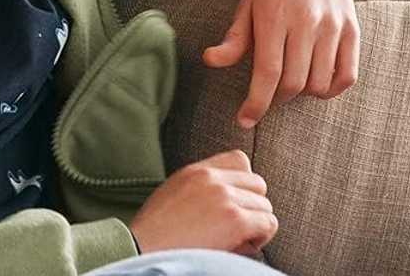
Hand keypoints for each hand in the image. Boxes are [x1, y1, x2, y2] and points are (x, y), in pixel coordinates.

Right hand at [129, 150, 277, 254]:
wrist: (141, 250)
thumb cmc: (153, 235)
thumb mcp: (173, 196)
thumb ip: (200, 189)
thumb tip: (231, 200)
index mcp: (196, 171)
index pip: (240, 159)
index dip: (244, 184)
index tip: (235, 204)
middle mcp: (212, 178)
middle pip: (258, 184)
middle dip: (252, 206)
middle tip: (238, 228)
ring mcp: (225, 197)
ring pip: (265, 206)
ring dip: (256, 225)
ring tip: (236, 241)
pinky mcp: (235, 220)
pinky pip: (268, 223)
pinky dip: (260, 237)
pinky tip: (241, 247)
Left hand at [203, 0, 356, 127]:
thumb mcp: (247, 5)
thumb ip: (234, 38)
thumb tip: (210, 61)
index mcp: (274, 16)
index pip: (267, 72)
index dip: (256, 103)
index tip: (245, 120)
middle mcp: (306, 21)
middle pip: (293, 83)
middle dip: (277, 98)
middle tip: (269, 92)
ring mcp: (333, 26)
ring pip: (319, 83)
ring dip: (303, 93)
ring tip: (292, 80)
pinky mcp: (352, 30)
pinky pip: (347, 76)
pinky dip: (331, 89)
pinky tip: (317, 82)